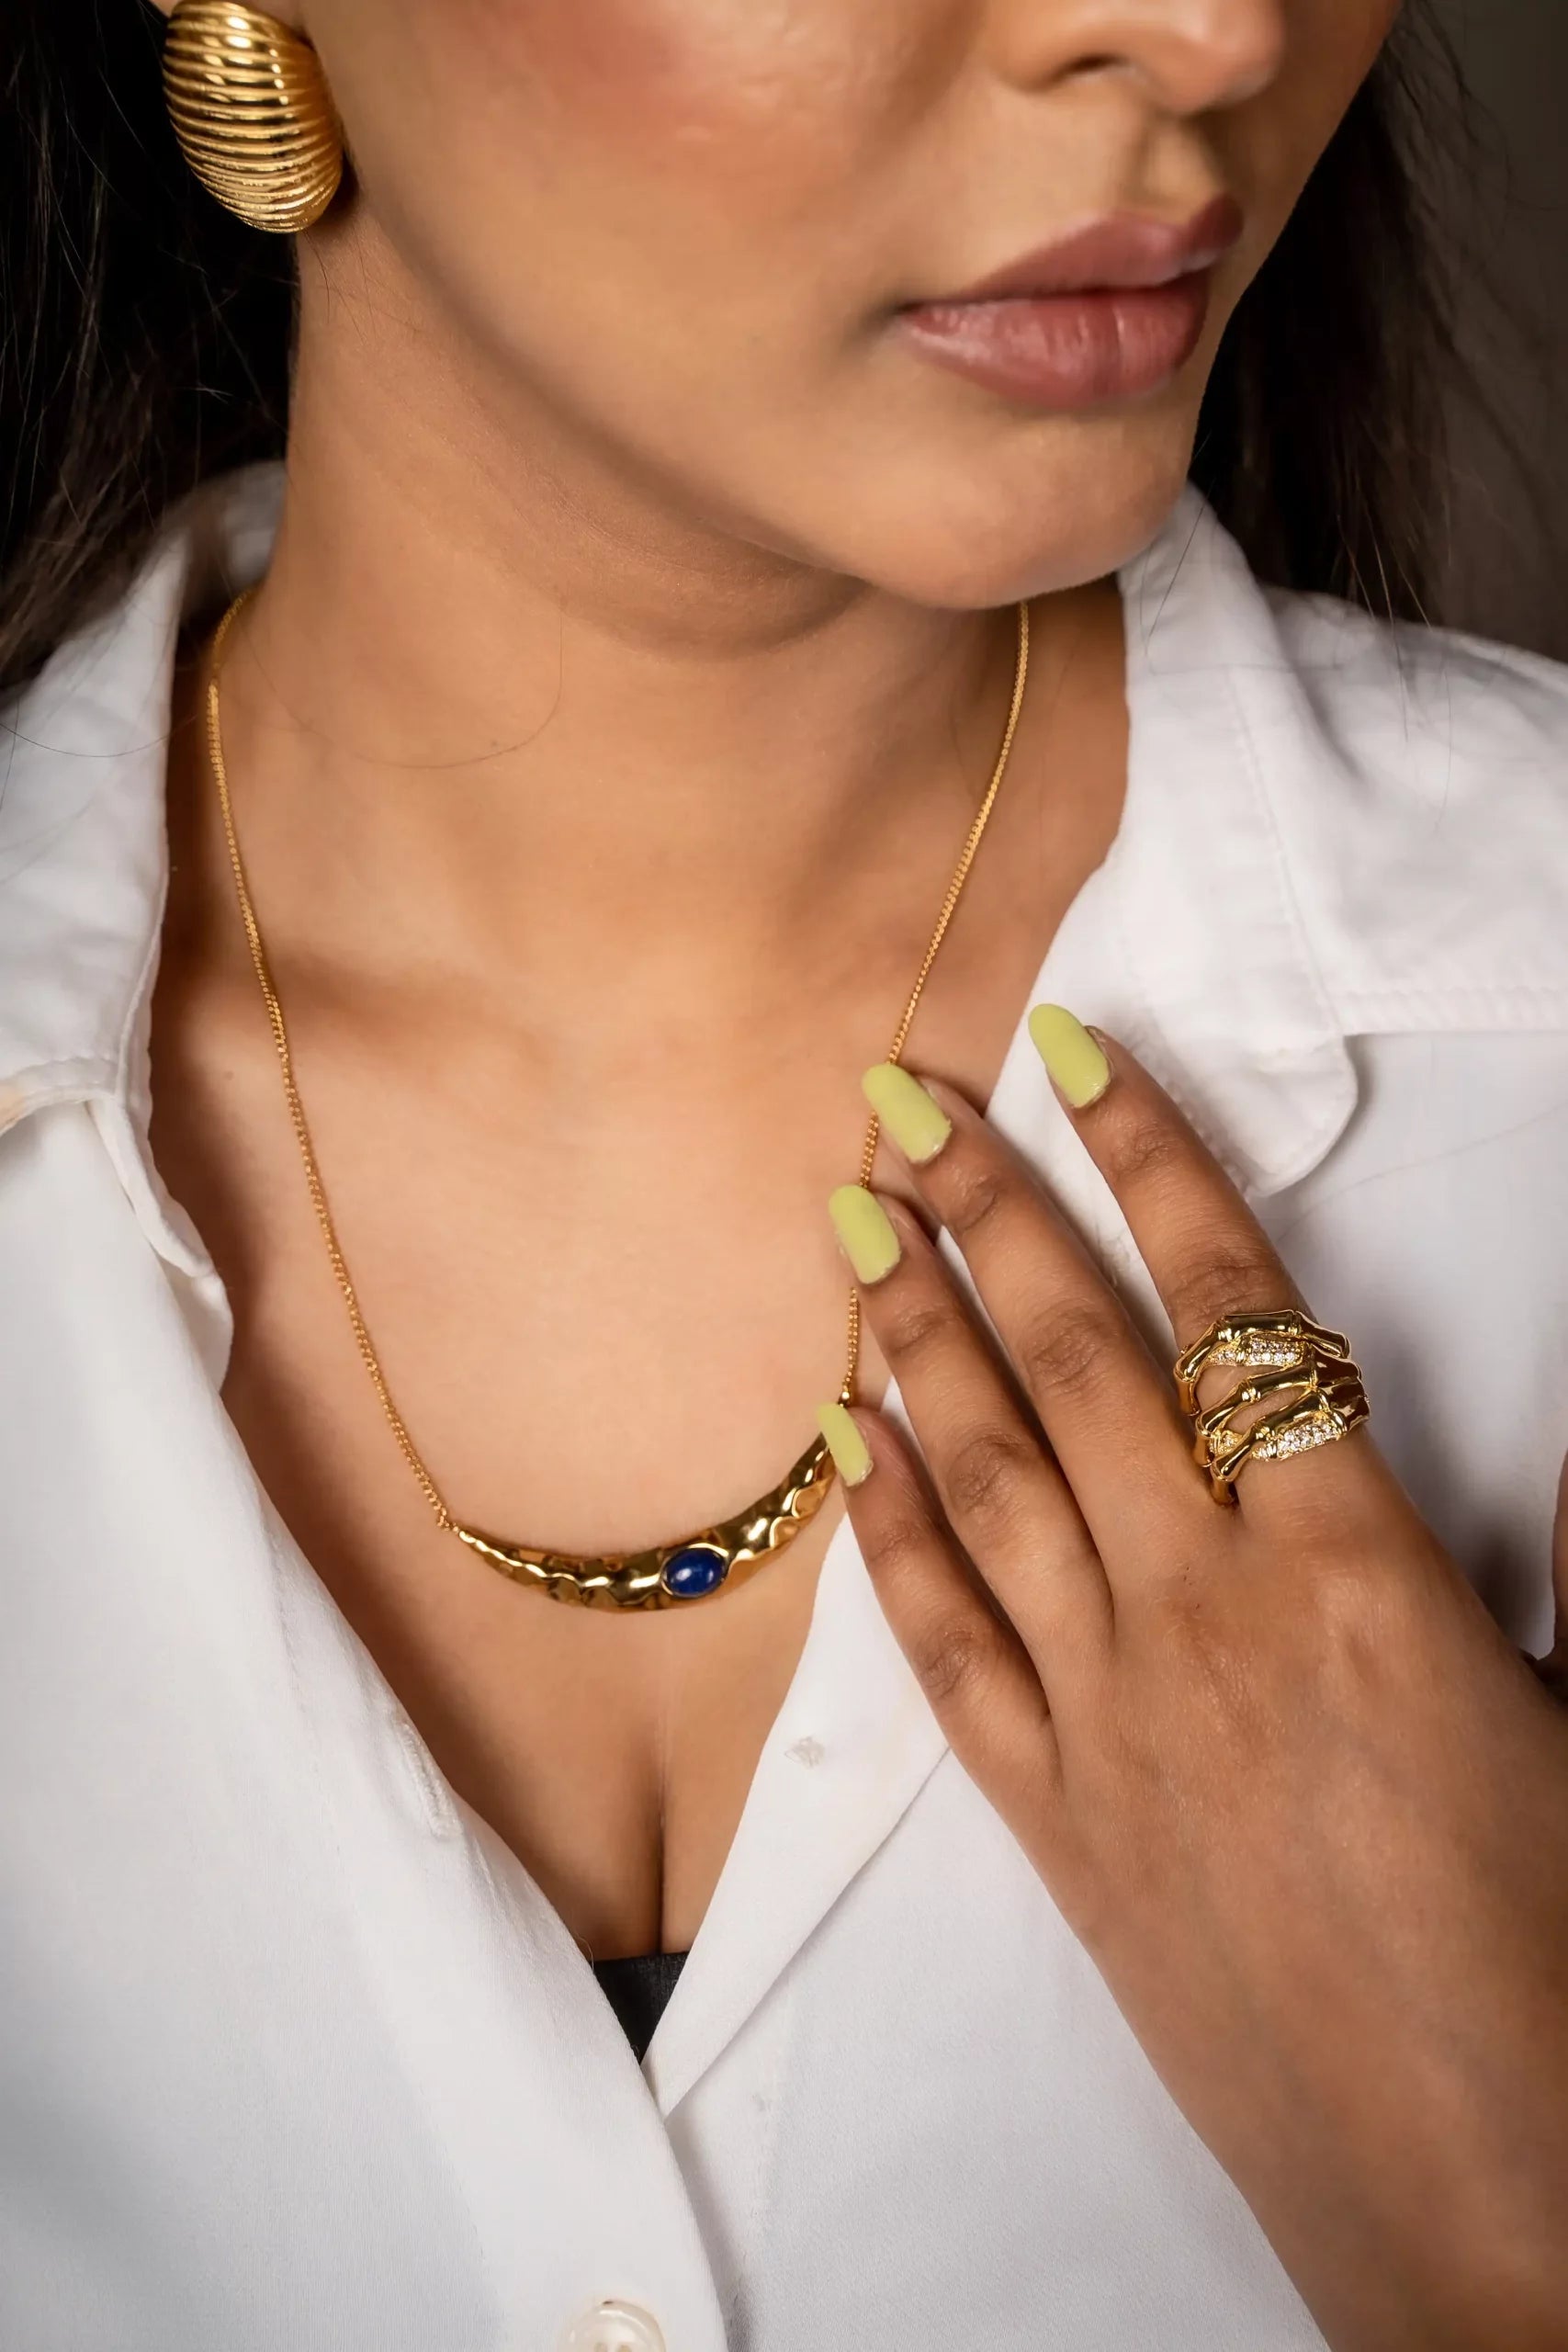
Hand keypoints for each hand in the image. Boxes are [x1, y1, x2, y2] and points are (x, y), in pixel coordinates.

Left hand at [820, 1012, 1567, 2351]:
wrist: (1481, 2193)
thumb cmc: (1556, 1948)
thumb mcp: (1545, 1703)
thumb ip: (1466, 1560)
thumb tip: (1407, 1459)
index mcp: (1359, 1566)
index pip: (1231, 1306)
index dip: (1149, 1162)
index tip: (1072, 1055)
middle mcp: (1209, 1612)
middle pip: (1071, 1362)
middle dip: (981, 1212)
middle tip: (900, 1100)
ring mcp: (1112, 1714)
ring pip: (985, 1476)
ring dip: (912, 1337)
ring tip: (854, 1225)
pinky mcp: (1054, 1820)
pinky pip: (944, 1645)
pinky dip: (889, 1529)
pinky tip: (847, 1442)